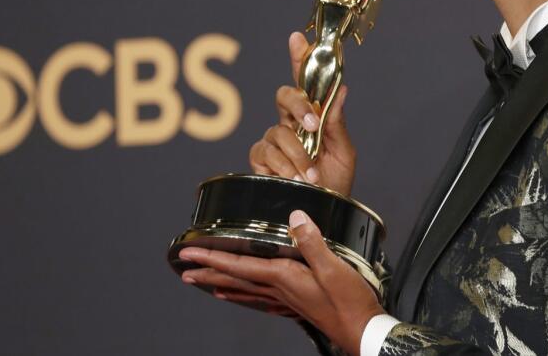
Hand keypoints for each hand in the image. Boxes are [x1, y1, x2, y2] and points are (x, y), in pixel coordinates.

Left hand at [179, 210, 383, 355]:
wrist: (363, 330)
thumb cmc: (349, 302)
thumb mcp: (334, 267)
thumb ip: (312, 241)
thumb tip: (295, 217)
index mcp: (284, 276)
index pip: (239, 265)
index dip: (212, 257)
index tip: (189, 253)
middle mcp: (280, 289)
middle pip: (236, 279)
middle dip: (209, 272)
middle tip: (185, 270)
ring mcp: (287, 300)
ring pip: (246, 290)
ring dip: (223, 285)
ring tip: (205, 283)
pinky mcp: (297, 305)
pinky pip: (262, 299)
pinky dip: (247, 296)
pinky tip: (245, 298)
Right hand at [250, 31, 356, 195]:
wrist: (324, 214)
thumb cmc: (335, 185)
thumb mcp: (343, 153)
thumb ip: (337, 122)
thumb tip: (341, 89)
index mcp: (311, 118)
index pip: (304, 83)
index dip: (299, 59)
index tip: (298, 38)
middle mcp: (289, 125)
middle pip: (283, 96)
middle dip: (297, 106)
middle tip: (312, 126)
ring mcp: (273, 142)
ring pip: (277, 130)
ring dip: (297, 153)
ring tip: (310, 174)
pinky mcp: (260, 161)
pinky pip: (264, 152)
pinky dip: (282, 165)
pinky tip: (294, 177)